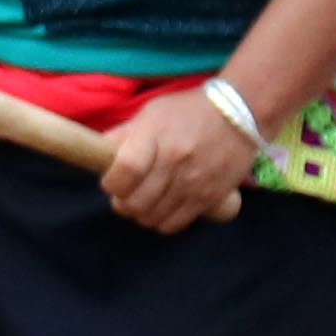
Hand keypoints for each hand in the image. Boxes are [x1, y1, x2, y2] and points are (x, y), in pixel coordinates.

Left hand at [98, 83, 256, 232]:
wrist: (240, 112)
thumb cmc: (188, 111)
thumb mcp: (152, 113)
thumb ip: (123, 135)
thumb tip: (96, 153)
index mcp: (156, 136)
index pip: (124, 172)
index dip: (111, 183)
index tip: (111, 181)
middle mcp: (174, 161)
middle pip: (135, 202)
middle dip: (123, 203)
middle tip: (126, 194)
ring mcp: (193, 183)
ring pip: (152, 217)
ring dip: (142, 213)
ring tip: (145, 201)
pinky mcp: (209, 198)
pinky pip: (174, 224)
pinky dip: (162, 221)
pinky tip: (163, 207)